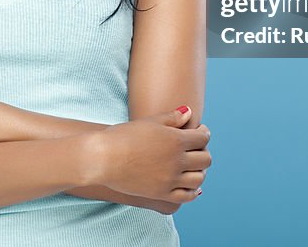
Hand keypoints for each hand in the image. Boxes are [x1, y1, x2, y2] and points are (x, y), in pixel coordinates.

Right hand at [88, 107, 210, 203]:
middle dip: (203, 151)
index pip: (203, 138)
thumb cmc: (123, 136)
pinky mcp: (161, 194)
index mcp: (176, 140)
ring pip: (199, 178)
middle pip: (205, 159)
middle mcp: (177, 161)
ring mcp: (170, 179)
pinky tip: (191, 185)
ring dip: (199, 171)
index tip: (199, 132)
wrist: (103, 158)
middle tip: (196, 149)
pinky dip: (193, 190)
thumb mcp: (150, 122)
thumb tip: (189, 112)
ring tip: (193, 166)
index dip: (204, 133)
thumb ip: (172, 118)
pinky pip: (186, 195)